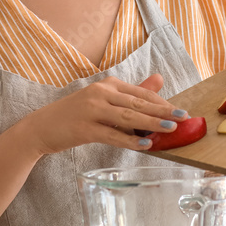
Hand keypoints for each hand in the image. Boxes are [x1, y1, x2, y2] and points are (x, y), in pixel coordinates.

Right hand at [21, 74, 187, 156]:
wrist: (41, 127)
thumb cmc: (76, 115)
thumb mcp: (104, 100)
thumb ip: (133, 93)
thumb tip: (160, 80)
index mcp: (107, 85)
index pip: (141, 93)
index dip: (162, 103)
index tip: (180, 111)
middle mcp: (101, 93)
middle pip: (138, 104)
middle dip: (162, 111)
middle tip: (183, 117)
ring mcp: (92, 110)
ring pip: (128, 118)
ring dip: (150, 124)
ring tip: (170, 129)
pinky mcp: (85, 128)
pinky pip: (112, 136)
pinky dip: (130, 141)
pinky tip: (145, 145)